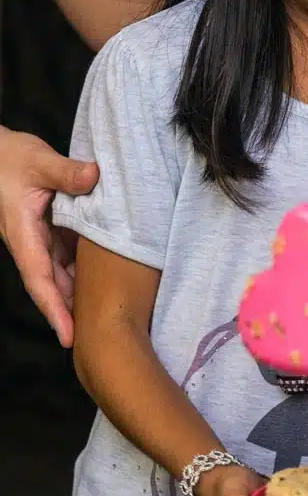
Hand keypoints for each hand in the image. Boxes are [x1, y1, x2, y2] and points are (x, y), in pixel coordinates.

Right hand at [0, 127, 98, 346]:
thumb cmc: (10, 158)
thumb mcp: (38, 161)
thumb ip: (65, 171)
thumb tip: (94, 176)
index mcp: (23, 234)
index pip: (40, 279)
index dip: (54, 309)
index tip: (68, 336)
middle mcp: (32, 243)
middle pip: (54, 285)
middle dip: (73, 312)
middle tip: (101, 337)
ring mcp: (42, 239)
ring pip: (63, 273)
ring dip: (82, 293)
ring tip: (110, 315)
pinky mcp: (52, 230)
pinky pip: (70, 255)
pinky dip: (86, 269)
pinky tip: (108, 279)